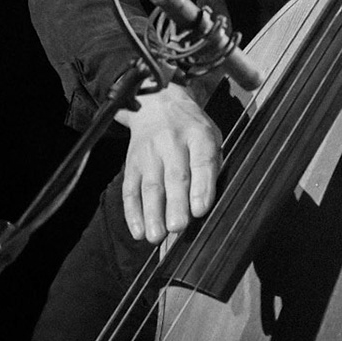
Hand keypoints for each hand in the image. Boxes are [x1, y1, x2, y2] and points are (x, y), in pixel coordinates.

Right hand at [116, 80, 220, 243]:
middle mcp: (173, 143)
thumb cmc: (191, 129)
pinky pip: (130, 189)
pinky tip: (138, 230)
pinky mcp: (132, 164)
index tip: (200, 209)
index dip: (201, 186)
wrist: (157, 104)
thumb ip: (211, 166)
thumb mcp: (210, 136)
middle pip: (175, 176)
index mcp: (199, 135)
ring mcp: (149, 153)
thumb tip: (206, 204)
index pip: (202, 160)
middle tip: (178, 228)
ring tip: (157, 236)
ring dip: (152, 213)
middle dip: (176, 204)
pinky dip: (132, 212)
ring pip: (151, 186)